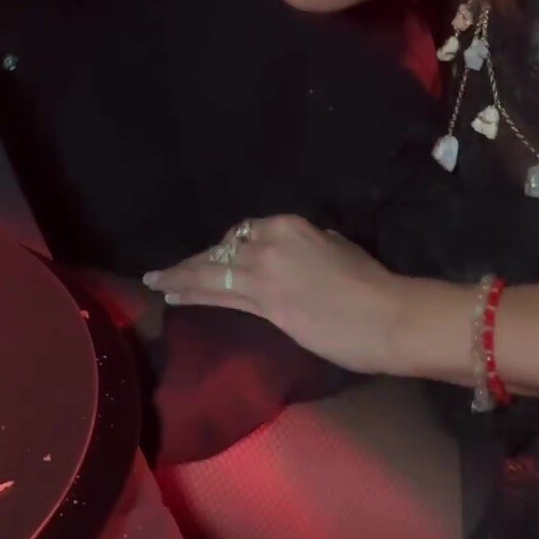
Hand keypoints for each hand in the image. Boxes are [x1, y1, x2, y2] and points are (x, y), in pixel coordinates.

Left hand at [144, 215, 407, 376]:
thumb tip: (298, 253)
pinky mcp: (263, 305)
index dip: (227, 247)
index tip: (216, 258)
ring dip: (180, 278)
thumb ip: (311, 245)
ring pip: (211, 273)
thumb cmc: (370, 281)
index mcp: (290, 224)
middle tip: (163, 272)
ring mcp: (264, 274)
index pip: (245, 233)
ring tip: (156, 282)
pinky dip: (192, 294)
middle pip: (220, 251)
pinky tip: (174, 296)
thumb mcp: (338, 247)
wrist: (383, 314)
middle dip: (191, 263)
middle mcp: (270, 243)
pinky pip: (218, 296)